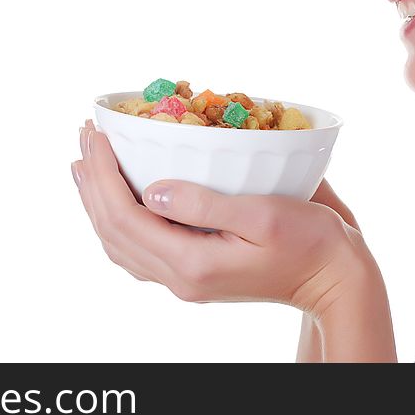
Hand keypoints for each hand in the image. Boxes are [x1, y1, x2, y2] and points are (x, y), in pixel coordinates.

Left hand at [71, 120, 371, 315]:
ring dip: (96, 202)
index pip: (125, 216)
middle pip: (113, 230)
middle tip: (83, 136)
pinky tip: (114, 198)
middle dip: (92, 181)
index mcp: (193, 263)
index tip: (96, 134)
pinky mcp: (192, 273)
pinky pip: (137, 250)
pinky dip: (115, 221)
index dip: (103, 173)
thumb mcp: (263, 215)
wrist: (332, 278)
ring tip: (83, 165)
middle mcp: (180, 278)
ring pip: (119, 244)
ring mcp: (183, 280)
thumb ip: (203, 204)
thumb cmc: (309, 240)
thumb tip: (150, 189)